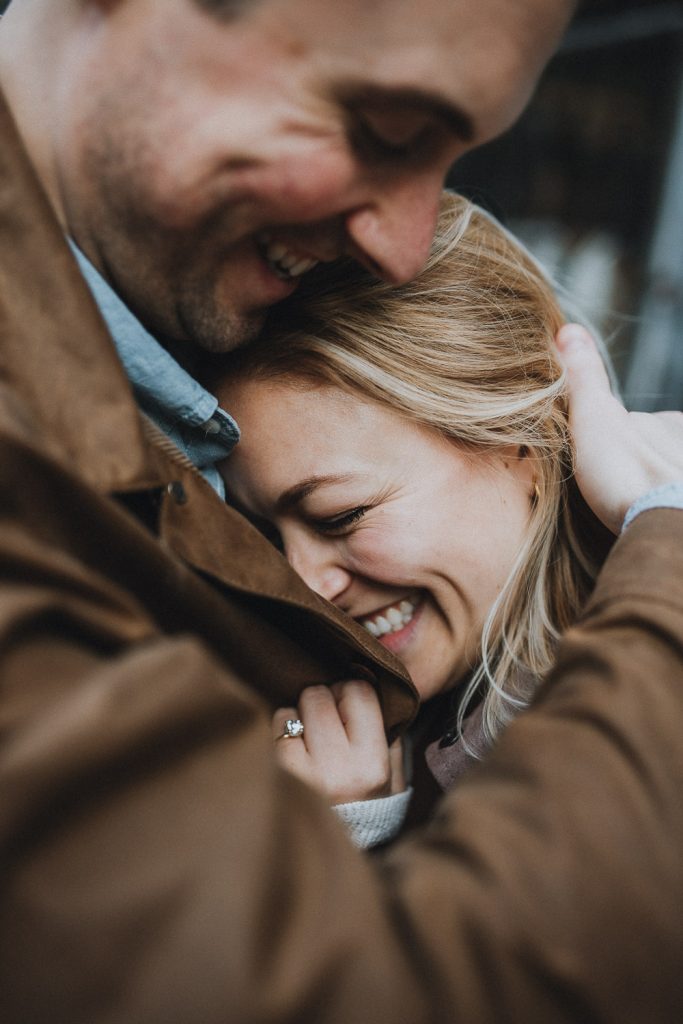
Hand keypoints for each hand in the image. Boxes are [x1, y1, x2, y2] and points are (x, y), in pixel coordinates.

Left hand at [273, 680, 404, 804]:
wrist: (339, 855)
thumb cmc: (369, 809)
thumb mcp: (394, 778)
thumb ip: (391, 737)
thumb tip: (374, 691)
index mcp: (372, 765)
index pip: (359, 693)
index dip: (349, 692)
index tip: (346, 706)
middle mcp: (340, 769)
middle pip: (319, 696)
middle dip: (321, 700)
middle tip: (324, 719)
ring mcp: (306, 776)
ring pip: (292, 710)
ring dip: (297, 716)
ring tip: (307, 735)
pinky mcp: (279, 780)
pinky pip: (275, 731)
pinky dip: (281, 731)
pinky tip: (292, 746)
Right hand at [556, 324, 682, 534]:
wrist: (667, 524)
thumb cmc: (627, 473)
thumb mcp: (593, 418)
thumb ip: (583, 378)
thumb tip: (568, 329)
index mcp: (670, 423)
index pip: (638, 429)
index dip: (612, 446)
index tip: (599, 468)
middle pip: (656, 456)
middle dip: (636, 471)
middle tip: (613, 496)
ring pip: (666, 479)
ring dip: (648, 493)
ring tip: (630, 518)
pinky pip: (672, 508)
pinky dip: (660, 513)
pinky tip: (645, 527)